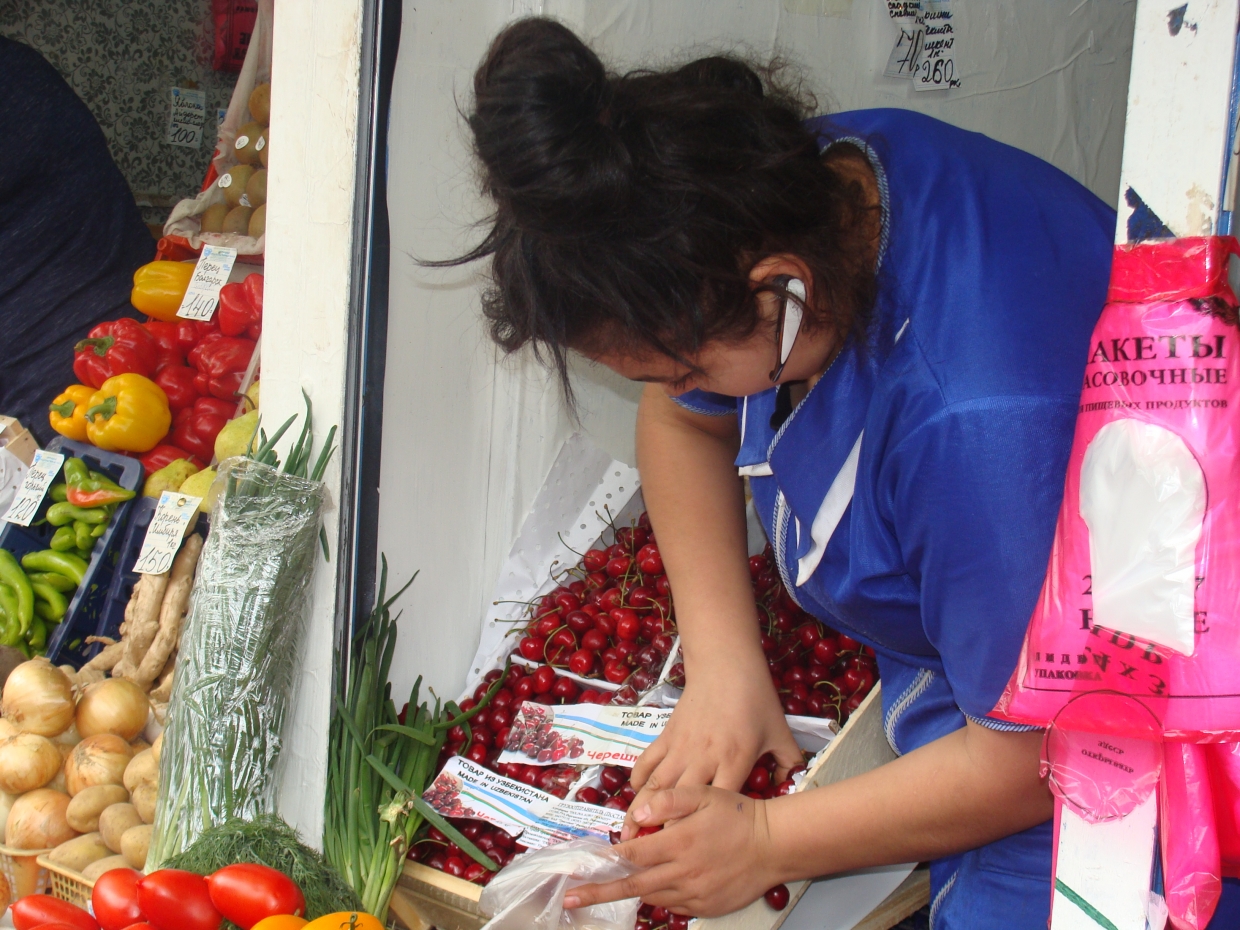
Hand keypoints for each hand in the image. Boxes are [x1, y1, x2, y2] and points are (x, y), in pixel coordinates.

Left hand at [566, 786, 780, 916]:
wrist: (774, 844)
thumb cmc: (737, 814)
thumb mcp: (704, 794)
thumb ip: (668, 800)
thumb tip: (636, 813)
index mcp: (678, 842)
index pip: (632, 854)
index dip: (607, 859)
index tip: (583, 865)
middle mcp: (682, 872)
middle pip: (632, 884)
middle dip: (598, 892)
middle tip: (570, 899)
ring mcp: (694, 893)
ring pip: (652, 896)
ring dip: (630, 893)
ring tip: (606, 891)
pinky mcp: (706, 907)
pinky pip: (674, 906)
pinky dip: (659, 898)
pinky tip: (655, 888)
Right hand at [623, 657, 800, 838]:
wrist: (726, 664)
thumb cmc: (756, 699)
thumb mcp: (779, 731)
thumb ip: (787, 762)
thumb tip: (789, 788)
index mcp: (734, 760)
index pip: (717, 805)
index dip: (704, 831)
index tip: (696, 854)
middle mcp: (704, 758)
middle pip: (678, 803)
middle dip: (663, 832)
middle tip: (653, 857)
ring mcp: (681, 747)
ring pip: (655, 786)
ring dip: (641, 813)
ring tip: (632, 838)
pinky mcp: (666, 735)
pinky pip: (646, 763)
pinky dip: (637, 783)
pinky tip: (635, 798)